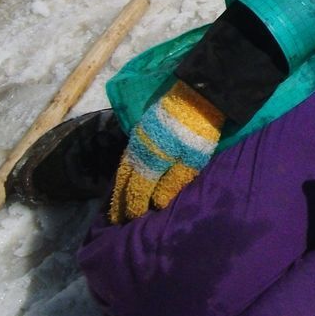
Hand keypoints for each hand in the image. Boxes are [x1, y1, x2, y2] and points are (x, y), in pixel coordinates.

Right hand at [108, 81, 224, 223]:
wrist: (197, 94)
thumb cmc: (199, 130)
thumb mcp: (193, 160)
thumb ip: (173, 182)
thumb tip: (156, 204)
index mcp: (150, 162)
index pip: (137, 190)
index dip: (134, 206)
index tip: (132, 221)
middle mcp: (137, 152)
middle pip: (124, 181)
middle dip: (120, 201)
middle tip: (115, 220)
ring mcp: (136, 140)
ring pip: (122, 169)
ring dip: (118, 187)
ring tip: (116, 202)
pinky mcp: (140, 131)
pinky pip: (125, 157)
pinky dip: (122, 171)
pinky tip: (124, 176)